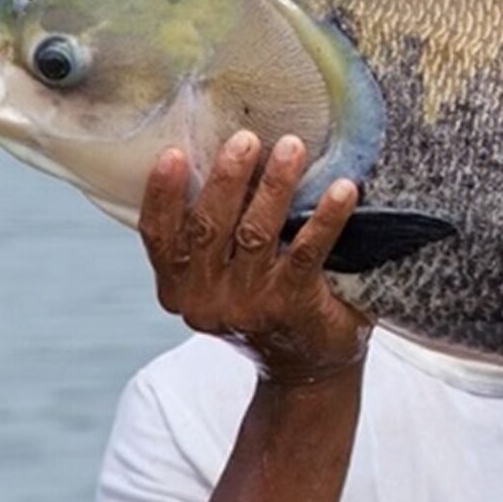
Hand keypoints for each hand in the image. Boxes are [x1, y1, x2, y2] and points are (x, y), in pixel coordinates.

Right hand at [138, 131, 371, 385]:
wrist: (307, 364)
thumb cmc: (265, 297)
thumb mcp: (226, 271)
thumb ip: (217, 229)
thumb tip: (226, 147)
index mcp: (179, 287)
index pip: (158, 237)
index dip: (161, 194)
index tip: (173, 153)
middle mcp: (204, 301)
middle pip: (208, 229)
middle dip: (226, 179)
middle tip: (246, 138)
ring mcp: (247, 307)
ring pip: (256, 235)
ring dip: (275, 186)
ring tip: (292, 146)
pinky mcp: (291, 307)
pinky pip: (307, 253)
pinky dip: (326, 218)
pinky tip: (344, 189)